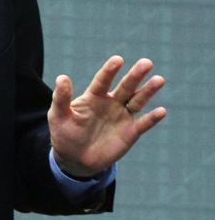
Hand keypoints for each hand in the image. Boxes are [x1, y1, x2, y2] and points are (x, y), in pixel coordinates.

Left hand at [49, 56, 165, 176]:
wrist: (75, 160)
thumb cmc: (65, 134)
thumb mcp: (58, 116)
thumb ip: (61, 98)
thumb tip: (61, 77)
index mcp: (94, 96)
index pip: (103, 80)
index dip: (110, 70)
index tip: (118, 60)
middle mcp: (111, 102)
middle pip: (125, 86)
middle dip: (136, 75)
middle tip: (146, 62)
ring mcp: (122, 116)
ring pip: (137, 100)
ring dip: (148, 91)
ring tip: (159, 80)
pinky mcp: (130, 132)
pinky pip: (143, 124)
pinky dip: (152, 118)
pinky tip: (161, 111)